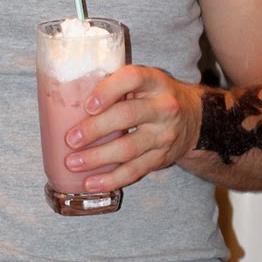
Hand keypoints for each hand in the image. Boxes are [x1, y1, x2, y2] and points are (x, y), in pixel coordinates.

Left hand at [62, 65, 202, 190]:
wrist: (194, 119)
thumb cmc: (154, 97)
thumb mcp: (144, 83)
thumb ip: (116, 86)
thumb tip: (67, 98)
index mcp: (155, 81)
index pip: (133, 78)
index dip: (108, 90)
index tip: (87, 104)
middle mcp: (163, 107)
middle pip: (127, 116)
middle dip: (95, 129)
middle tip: (70, 139)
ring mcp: (164, 134)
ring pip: (129, 148)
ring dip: (98, 158)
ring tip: (73, 163)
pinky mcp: (161, 158)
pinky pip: (134, 171)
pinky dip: (111, 179)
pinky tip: (91, 183)